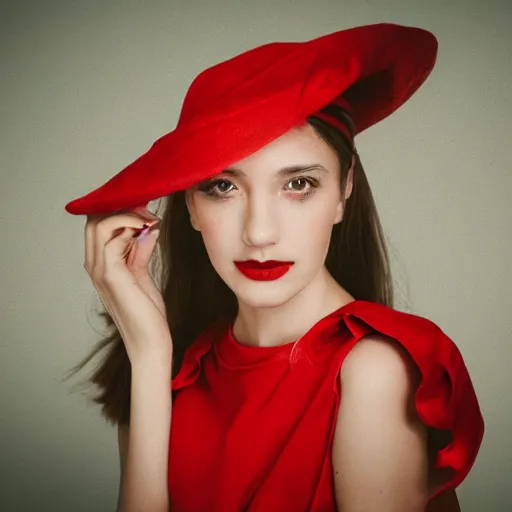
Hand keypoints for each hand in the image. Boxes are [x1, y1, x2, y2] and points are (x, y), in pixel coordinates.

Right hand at [84, 207, 171, 364]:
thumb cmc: (147, 311)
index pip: (97, 224)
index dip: (118, 209)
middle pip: (93, 220)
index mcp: (100, 263)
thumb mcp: (143, 271)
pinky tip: (148, 231)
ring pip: (99, 225)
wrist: (150, 340)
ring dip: (128, 215)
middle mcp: (94, 265)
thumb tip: (148, 226)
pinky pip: (112, 240)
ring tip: (150, 220)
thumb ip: (141, 249)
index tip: (144, 206)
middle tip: (148, 211)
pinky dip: (130, 228)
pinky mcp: (111, 276)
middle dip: (122, 208)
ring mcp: (99, 270)